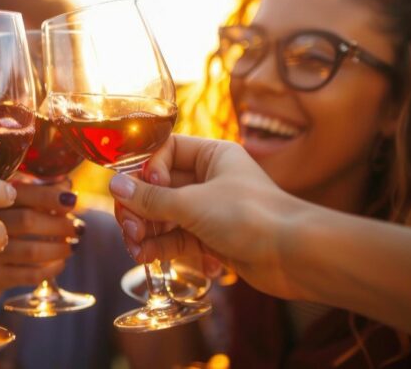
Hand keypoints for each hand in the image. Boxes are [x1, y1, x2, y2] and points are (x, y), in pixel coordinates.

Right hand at [0, 179, 80, 290]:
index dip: (50, 196)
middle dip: (61, 224)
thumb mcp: (3, 198)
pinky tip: (59, 263)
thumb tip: (66, 183)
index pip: (22, 193)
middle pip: (29, 221)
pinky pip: (29, 275)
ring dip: (60, 248)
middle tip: (78, 226)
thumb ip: (33, 188)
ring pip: (32, 251)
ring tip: (73, 245)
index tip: (72, 199)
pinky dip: (50, 270)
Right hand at [109, 135, 298, 299]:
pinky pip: (177, 237)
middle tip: (129, 228)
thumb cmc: (252, 216)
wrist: (295, 257)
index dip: (146, 170)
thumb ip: (150, 198)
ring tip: (136, 250)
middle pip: (158, 187)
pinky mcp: (212, 237)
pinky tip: (149, 259)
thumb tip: (114, 185)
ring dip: (146, 232)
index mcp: (212, 155)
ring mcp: (210, 209)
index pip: (163, 151)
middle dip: (139, 208)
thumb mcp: (193, 204)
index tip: (141, 190)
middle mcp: (210, 178)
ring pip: (164, 215)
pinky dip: (162, 247)